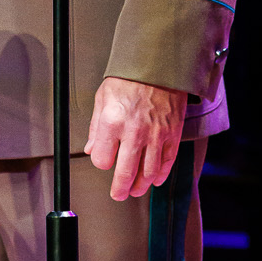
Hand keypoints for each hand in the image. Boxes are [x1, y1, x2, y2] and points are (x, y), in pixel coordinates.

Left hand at [84, 77, 186, 200]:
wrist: (158, 66)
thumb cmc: (129, 78)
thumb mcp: (103, 98)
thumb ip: (95, 126)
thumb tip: (90, 147)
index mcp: (112, 122)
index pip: (102, 159)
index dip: (101, 162)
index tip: (103, 160)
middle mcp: (134, 132)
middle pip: (125, 173)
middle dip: (120, 189)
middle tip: (118, 194)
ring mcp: (155, 135)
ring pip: (148, 172)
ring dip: (140, 186)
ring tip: (135, 190)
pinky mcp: (171, 134)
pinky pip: (166, 162)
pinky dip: (160, 175)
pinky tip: (155, 180)